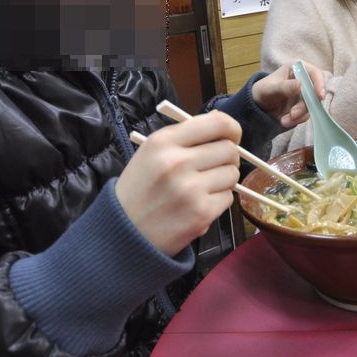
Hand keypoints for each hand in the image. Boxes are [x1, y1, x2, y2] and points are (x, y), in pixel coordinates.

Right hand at [114, 112, 242, 256]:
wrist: (124, 232)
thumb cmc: (139, 189)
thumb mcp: (151, 152)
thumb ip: (185, 136)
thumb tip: (222, 124)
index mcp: (163, 141)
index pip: (217, 123)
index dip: (232, 129)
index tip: (231, 137)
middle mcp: (178, 162)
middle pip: (229, 150)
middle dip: (227, 158)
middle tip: (214, 166)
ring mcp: (191, 189)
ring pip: (232, 174)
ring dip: (224, 180)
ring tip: (203, 187)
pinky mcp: (201, 213)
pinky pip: (228, 198)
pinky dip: (219, 200)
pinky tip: (199, 203)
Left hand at [251, 61, 327, 128]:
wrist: (258, 105)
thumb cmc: (263, 91)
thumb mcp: (270, 89)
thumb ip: (284, 87)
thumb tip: (300, 84)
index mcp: (297, 68)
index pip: (314, 74)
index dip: (319, 84)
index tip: (319, 96)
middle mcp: (303, 80)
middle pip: (314, 93)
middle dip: (305, 106)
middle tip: (292, 114)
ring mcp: (304, 94)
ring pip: (311, 106)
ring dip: (299, 115)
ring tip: (284, 120)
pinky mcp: (303, 106)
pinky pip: (305, 115)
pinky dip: (296, 120)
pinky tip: (284, 121)